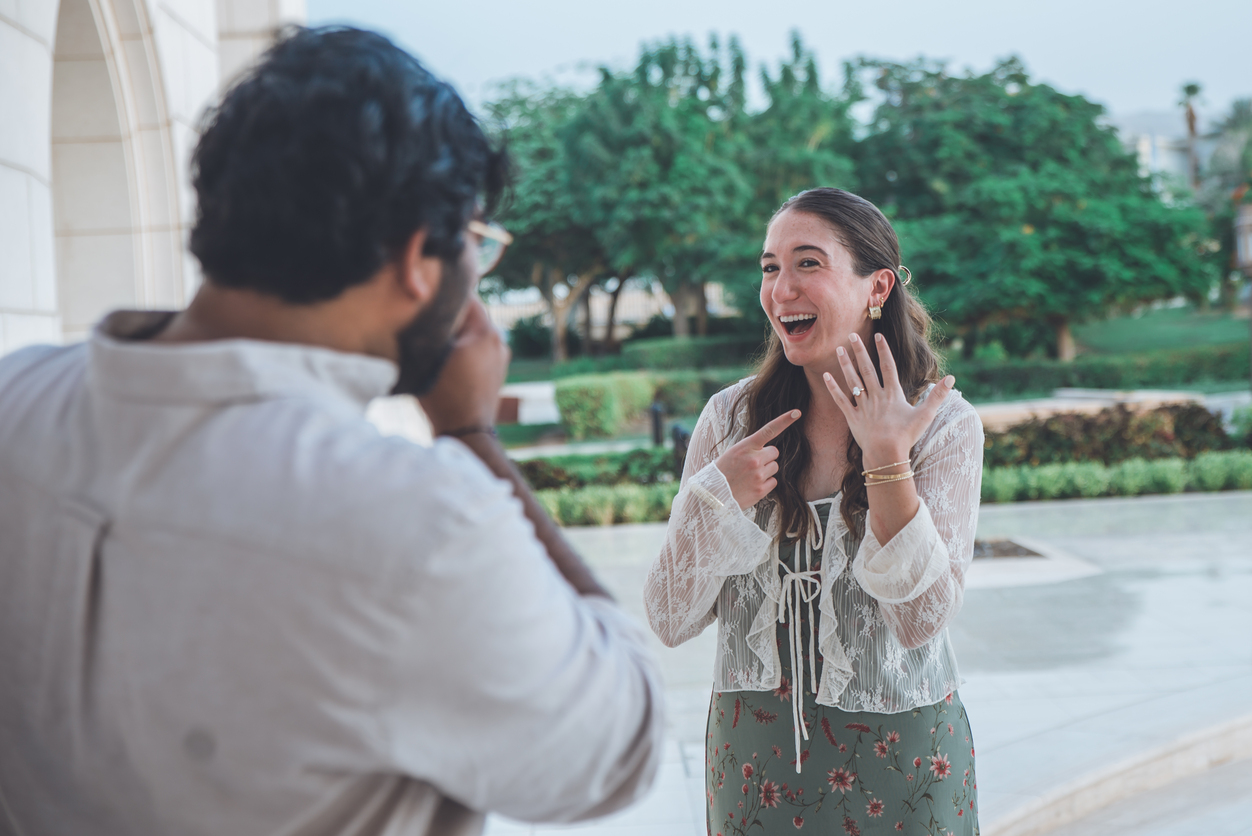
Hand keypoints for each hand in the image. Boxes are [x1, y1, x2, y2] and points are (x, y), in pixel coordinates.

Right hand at [418, 297, 509, 435]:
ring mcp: (501, 358)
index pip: (466, 297)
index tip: (426, 296)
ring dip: (457, 334)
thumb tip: (418, 309)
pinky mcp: (497, 373)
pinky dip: (464, 350)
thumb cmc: (443, 396)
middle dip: (450, 316)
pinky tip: (447, 359)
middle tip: (426, 317)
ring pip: (474, 334)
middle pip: (471, 316)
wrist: (464, 434)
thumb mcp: (427, 357)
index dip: (444, 295)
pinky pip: (478, 351)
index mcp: (486, 332)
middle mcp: (499, 340)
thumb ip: (428, 329)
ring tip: (434, 340)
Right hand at [715, 409, 801, 510]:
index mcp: (745, 446)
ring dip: (766, 470)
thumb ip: (751, 448)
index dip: (784, 420)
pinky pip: (773, 482)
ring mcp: (758, 475)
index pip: (768, 430)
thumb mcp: (733, 453)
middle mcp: (754, 459)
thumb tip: (769, 450)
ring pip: (775, 467)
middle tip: (752, 464)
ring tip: (750, 475)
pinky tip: (752, 485)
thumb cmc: (723, 472)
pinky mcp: (761, 490)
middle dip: (767, 457)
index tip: (796, 413)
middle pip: (774, 452)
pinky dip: (766, 483)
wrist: (713, 495)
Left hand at [824, 332, 953, 469]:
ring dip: (845, 364)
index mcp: (892, 394)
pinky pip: (840, 400)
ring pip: (852, 381)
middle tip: (851, 335)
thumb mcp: (925, 415)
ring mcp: (863, 406)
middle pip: (866, 369)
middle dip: (859, 351)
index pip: (888, 367)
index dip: (883, 350)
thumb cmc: (907, 436)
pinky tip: (826, 376)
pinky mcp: (852, 417)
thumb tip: (952, 379)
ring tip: (838, 349)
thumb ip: (938, 396)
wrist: (886, 454)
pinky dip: (833, 388)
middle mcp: (876, 396)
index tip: (878, 335)